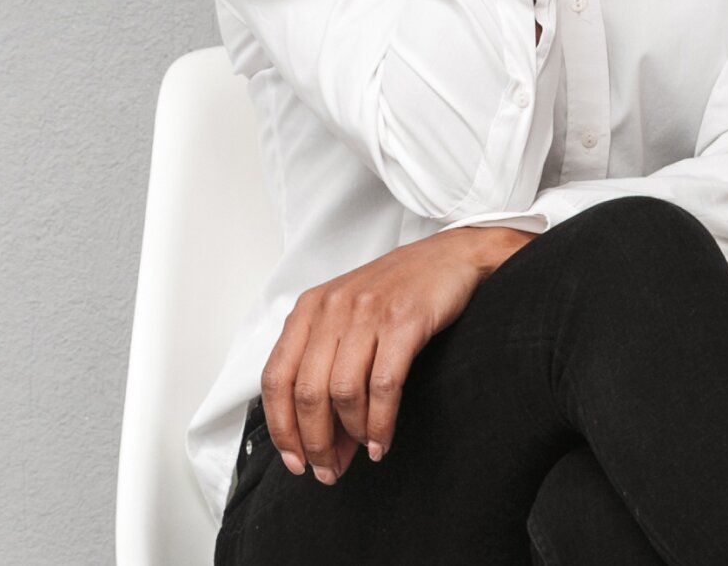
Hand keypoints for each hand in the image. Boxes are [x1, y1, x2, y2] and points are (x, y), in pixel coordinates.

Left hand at [261, 226, 532, 482]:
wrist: (450, 257)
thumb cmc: (398, 291)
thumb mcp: (347, 315)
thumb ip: (327, 365)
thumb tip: (321, 438)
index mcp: (310, 308)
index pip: (276, 378)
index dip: (281, 428)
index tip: (294, 460)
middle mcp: (333, 307)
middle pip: (306, 392)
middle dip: (315, 442)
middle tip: (329, 470)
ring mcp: (367, 312)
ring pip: (342, 392)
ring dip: (351, 435)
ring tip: (362, 451)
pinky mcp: (403, 321)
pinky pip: (383, 387)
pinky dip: (380, 423)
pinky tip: (383, 440)